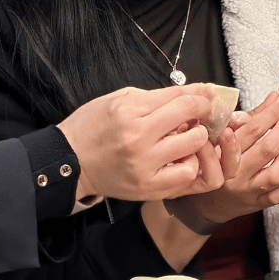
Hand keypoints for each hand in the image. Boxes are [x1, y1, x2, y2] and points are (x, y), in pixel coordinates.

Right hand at [57, 84, 218, 201]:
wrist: (69, 162)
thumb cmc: (93, 127)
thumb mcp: (119, 99)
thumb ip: (157, 97)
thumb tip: (194, 92)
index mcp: (130, 111)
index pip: (180, 98)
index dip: (201, 94)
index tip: (209, 94)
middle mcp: (138, 137)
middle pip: (190, 118)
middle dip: (201, 114)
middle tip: (198, 116)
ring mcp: (144, 164)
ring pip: (193, 146)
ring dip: (198, 139)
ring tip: (189, 137)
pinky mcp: (148, 187)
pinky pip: (186, 175)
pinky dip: (190, 164)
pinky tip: (181, 158)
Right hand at [176, 93, 278, 225]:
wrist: (210, 201)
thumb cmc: (219, 161)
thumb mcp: (228, 136)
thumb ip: (252, 116)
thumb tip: (274, 96)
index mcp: (224, 153)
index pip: (251, 129)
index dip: (270, 113)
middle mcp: (235, 173)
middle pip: (266, 150)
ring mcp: (248, 191)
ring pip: (275, 174)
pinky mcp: (258, 204)